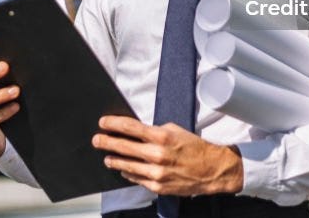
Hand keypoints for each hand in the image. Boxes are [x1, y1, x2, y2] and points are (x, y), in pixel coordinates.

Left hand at [92, 116, 242, 195]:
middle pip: (123, 146)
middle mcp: (157, 155)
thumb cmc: (194, 147)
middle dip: (106, 142)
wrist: (212, 169)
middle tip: (96, 140)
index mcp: (161, 136)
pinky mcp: (158, 186)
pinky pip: (136, 178)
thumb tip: (135, 131)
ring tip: (107, 157)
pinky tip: (123, 168)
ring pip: (126, 165)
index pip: (130, 127)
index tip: (103, 122)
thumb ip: (154, 131)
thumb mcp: (175, 130)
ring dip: (114, 160)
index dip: (113, 124)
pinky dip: (128, 172)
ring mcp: (156, 172)